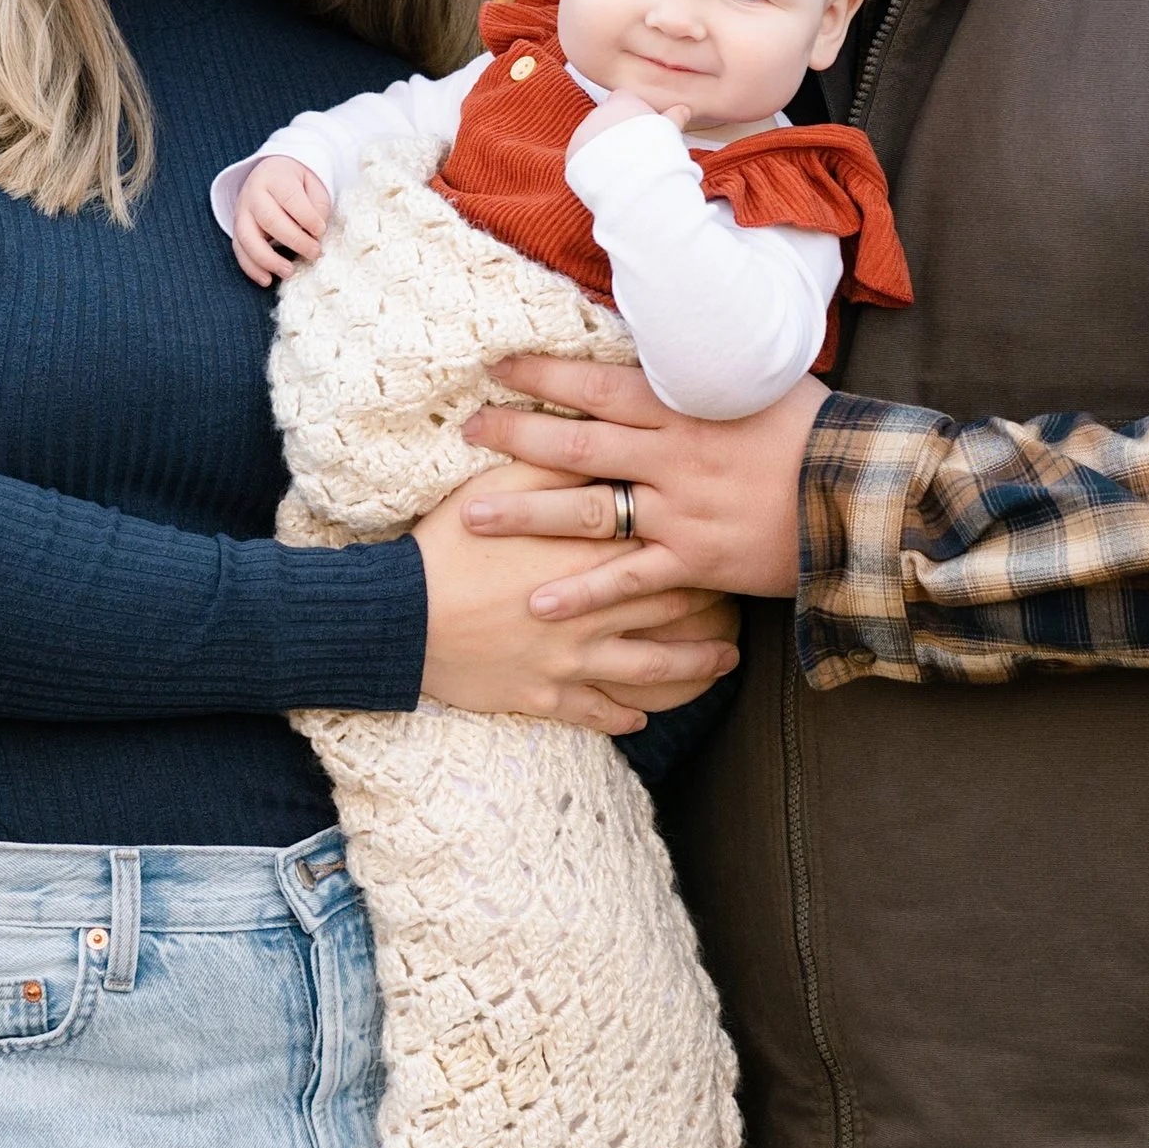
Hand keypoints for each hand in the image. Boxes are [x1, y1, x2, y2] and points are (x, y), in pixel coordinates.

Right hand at [231, 157, 332, 283]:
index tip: (321, 231)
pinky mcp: (237, 229)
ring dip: (269, 259)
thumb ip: (317, 206)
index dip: (306, 216)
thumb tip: (316, 234)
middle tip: (314, 252)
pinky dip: (251, 268)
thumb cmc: (297, 184)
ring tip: (289, 272)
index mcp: (275, 176)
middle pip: (269, 219)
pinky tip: (267, 279)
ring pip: (248, 238)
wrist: (271, 176)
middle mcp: (254, 193)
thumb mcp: (313, 185)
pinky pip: (239, 250)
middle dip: (294, 240)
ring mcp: (242, 212)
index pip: (289, 197)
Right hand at [413, 465, 739, 732]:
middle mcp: (593, 607)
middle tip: (748, 598)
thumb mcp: (501, 486)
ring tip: (726, 662)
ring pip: (652, 666)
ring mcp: (573, 657)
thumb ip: (555, 460)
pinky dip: (623, 714)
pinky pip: (597, 710)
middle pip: (673, 605)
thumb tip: (597, 431)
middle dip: (717, 603)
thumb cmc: (449, 542)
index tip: (732, 531)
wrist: (401, 616)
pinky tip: (642, 716)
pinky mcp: (546, 694)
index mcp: (587, 549)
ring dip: (695, 666)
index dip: (703, 537)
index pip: (665, 541)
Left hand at [461, 360, 822, 610]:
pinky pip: (627, 580)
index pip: (596, 383)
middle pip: (575, 444)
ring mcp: (680, 512)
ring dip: (524, 514)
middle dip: (514, 436)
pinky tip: (537, 603)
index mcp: (685, 405)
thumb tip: (680, 333)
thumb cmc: (818, 430)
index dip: (542, 374)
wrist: (865, 495)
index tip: (497, 367)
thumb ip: (710, 368)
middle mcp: (672, 456)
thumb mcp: (763, 379)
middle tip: (466, 432)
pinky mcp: (695, 561)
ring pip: (586, 512)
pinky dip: (581, 594)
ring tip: (471, 517)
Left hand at [566, 84, 693, 164]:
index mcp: (622, 101)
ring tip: (619, 167)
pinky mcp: (572, 153)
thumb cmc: (655, 150)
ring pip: (591, 138)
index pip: (622, 99)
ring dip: (600, 148)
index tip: (640, 130)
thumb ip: (674, 117)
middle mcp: (599, 112)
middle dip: (615, 132)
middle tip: (631, 152)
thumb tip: (683, 109)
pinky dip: (589, 165)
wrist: (633, 176)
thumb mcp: (669, 130)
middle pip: (606, 119)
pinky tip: (605, 176)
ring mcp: (583, 131)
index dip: (631, 114)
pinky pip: (580, 157)